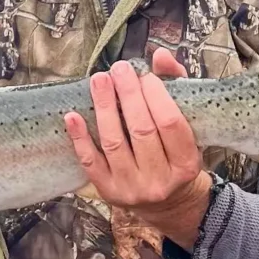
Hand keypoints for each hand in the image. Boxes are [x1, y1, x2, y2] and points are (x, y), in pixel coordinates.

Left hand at [65, 48, 211, 249]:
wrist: (168, 203)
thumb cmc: (175, 154)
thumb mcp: (187, 125)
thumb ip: (175, 86)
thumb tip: (160, 55)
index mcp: (186, 164)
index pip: (170, 124)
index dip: (156, 96)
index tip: (145, 75)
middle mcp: (160, 180)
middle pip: (141, 131)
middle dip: (128, 95)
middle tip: (118, 69)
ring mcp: (132, 188)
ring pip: (114, 143)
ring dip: (103, 107)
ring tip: (98, 80)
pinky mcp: (108, 192)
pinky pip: (90, 162)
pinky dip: (80, 137)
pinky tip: (72, 115)